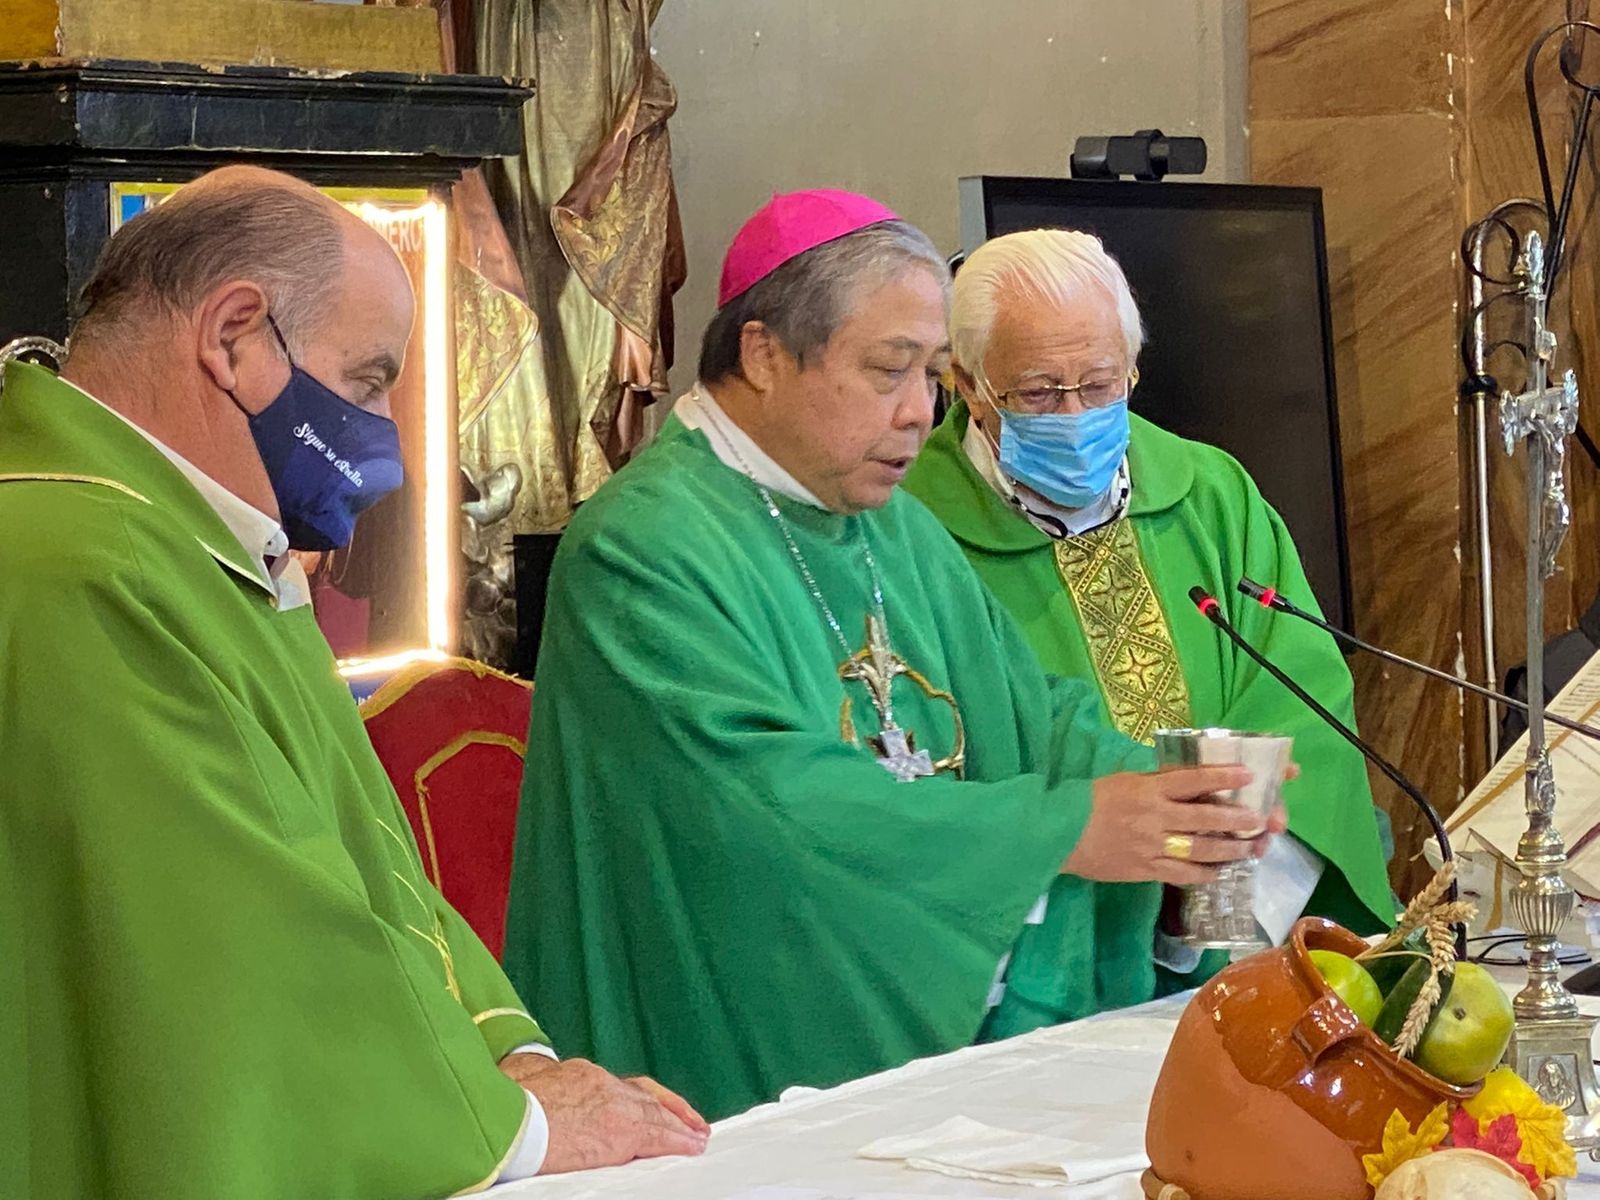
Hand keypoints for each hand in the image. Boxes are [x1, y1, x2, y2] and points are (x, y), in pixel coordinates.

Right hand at [497, 1054, 709, 1173]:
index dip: (639, 1096)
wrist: (513, 1119)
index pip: (618, 1086)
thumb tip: (523, 1078)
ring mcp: (616, 1105)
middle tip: (689, 1119)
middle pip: (644, 1094)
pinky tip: (691, 1146)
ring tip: (697, 1136)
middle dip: (668, 1107)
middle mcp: (603, 1083)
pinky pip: (660, 1136)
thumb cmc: (506, 1106)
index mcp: (580, 1074)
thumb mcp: (522, 1082)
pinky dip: (678, 1140)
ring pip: (657, 1114)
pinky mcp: (623, 1131)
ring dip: (680, 1124)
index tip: (651, 1104)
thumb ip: (536, 1080)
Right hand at [1064, 765, 1278, 885]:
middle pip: (1204, 818)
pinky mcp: (1146, 870)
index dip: (1222, 777)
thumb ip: (1157, 784)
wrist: (1060, 833)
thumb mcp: (1124, 782)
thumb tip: (1191, 783)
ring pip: (1200, 850)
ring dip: (1230, 850)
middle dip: (1237, 820)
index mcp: (1147, 790)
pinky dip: (1204, 874)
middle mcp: (1154, 817)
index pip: (1191, 780)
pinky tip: (1220, 872)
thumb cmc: (1091, 801)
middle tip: (1261, 821)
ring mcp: (1151, 846)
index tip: (1248, 775)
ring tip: (1252, 849)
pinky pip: (1182, 875)